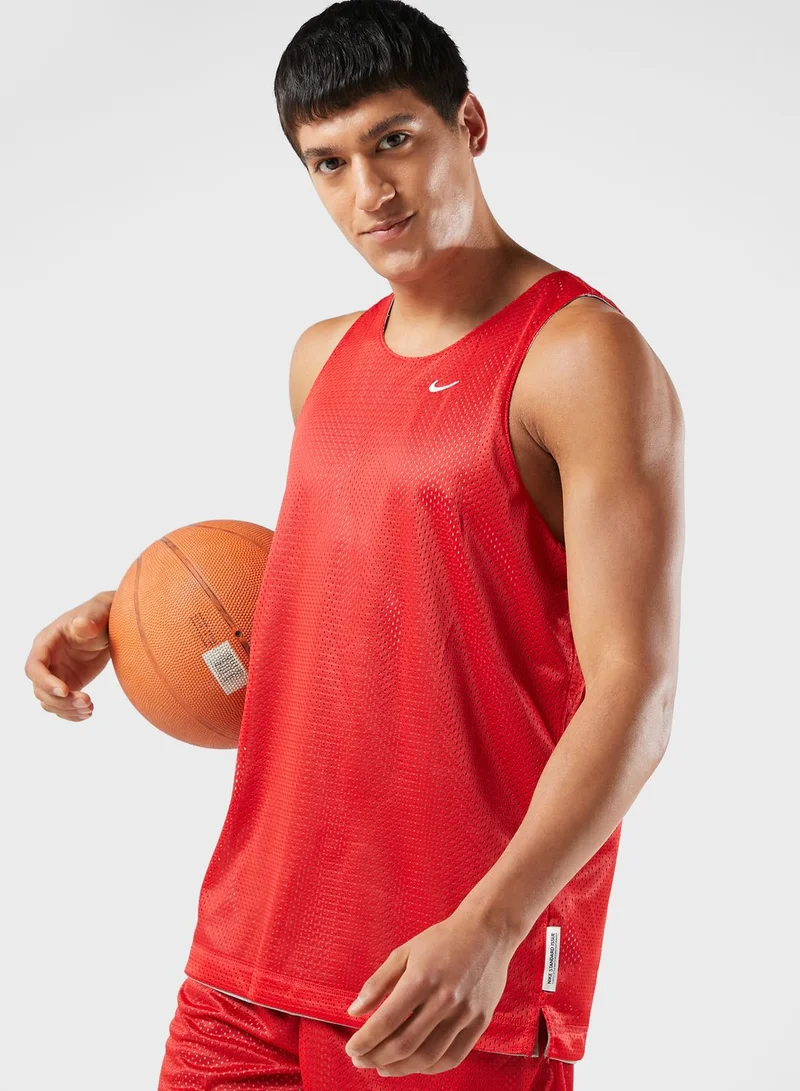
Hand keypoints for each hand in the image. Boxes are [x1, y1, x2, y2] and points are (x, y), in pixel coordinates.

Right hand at [24, 591, 115, 720]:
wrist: (112, 626)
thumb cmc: (101, 615)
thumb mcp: (98, 614)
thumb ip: (90, 620)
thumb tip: (81, 625)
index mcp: (46, 643)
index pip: (34, 667)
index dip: (45, 681)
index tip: (66, 691)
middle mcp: (47, 661)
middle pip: (40, 690)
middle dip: (61, 701)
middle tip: (87, 702)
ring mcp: (56, 674)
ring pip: (49, 701)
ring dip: (67, 710)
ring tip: (90, 709)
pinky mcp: (68, 684)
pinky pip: (62, 705)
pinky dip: (72, 713)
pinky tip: (88, 713)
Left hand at [343, 906, 515, 1075]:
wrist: (487, 932)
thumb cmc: (441, 940)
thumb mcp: (404, 952)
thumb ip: (378, 983)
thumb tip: (354, 1012)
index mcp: (421, 979)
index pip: (387, 1021)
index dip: (365, 1040)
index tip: (352, 1049)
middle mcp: (444, 999)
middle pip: (405, 1044)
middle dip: (376, 1057)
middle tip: (361, 1060)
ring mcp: (465, 1013)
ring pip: (428, 1057)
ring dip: (400, 1068)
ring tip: (383, 1067)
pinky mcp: (480, 1021)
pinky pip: (453, 1057)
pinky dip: (430, 1068)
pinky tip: (414, 1065)